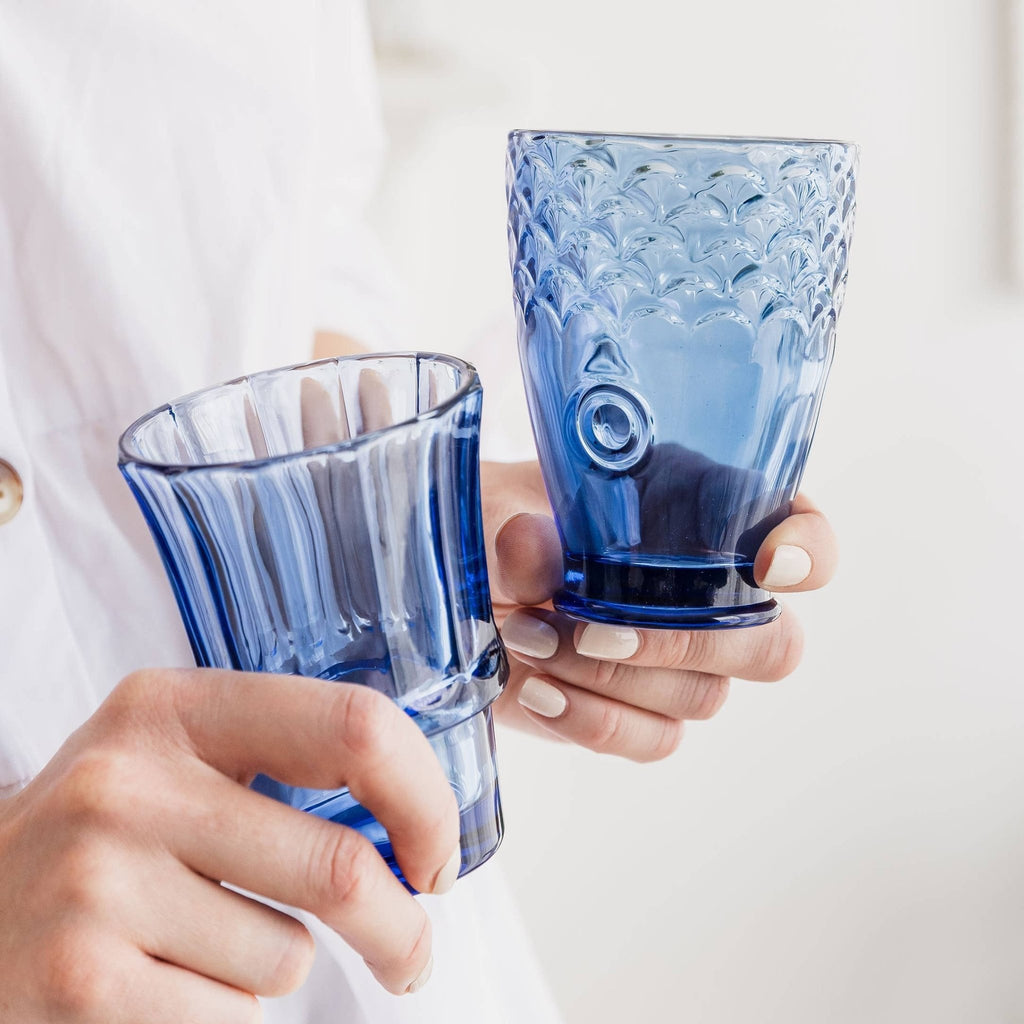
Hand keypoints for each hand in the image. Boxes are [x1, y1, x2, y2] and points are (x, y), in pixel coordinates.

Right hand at [0, 669, 459, 1021]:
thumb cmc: (107, 832)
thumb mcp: (178, 756)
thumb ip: (285, 760)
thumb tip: (418, 828)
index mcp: (176, 706)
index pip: (354, 726)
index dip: (424, 798)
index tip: (436, 855)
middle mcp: (132, 782)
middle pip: (339, 867)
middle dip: (400, 929)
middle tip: (408, 954)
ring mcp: (98, 881)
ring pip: (286, 956)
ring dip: (276, 968)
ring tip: (204, 945)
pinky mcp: (79, 980)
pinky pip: (233, 1018)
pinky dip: (227, 1013)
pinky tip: (165, 984)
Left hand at [481, 461, 837, 761]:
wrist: (460, 575)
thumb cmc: (498, 517)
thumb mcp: (500, 504)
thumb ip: (525, 528)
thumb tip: (537, 555)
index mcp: (700, 510)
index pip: (801, 532)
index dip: (809, 550)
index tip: (771, 563)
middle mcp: (707, 591)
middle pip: (771, 646)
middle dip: (681, 643)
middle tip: (594, 627)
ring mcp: (680, 663)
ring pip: (701, 698)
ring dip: (610, 677)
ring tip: (525, 636)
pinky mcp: (638, 714)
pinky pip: (653, 740)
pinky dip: (589, 719)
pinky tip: (533, 687)